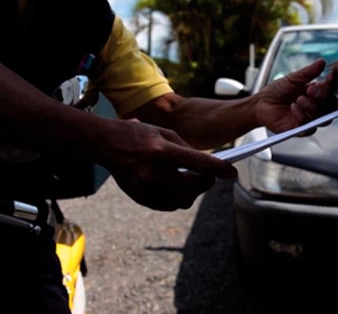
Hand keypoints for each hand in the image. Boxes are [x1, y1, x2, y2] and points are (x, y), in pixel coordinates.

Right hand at [100, 120, 235, 210]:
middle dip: (206, 183)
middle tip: (210, 177)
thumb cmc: (138, 134)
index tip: (232, 173)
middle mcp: (152, 172)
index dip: (219, 170)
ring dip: (193, 193)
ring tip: (193, 182)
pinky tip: (178, 187)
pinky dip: (178, 198)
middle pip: (192, 188)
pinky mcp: (139, 197)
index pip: (198, 164)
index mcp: (160, 151)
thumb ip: (186, 149)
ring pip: (182, 201)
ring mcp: (144, 188)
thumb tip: (205, 165)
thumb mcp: (164, 132)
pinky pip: (168, 205)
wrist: (105, 144)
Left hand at [254, 59, 337, 133]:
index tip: (329, 77)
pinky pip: (310, 127)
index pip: (332, 89)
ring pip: (324, 118)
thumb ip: (308, 72)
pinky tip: (293, 108)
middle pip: (333, 106)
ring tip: (299, 99)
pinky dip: (303, 117)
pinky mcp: (302, 129)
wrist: (261, 104)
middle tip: (311, 90)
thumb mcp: (292, 78)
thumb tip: (321, 62)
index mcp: (317, 92)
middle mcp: (317, 106)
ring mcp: (310, 119)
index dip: (333, 84)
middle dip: (324, 97)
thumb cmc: (277, 91)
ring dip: (313, 108)